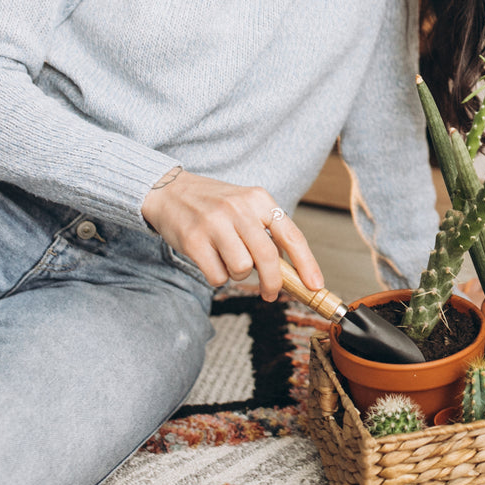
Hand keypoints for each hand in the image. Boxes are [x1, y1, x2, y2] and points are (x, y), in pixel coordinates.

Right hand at [140, 169, 323, 301]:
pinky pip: (217, 276)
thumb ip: (267, 232)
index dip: (306, 263)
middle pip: (268, 257)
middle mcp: (239, 208)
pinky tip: (211, 261)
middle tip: (270, 294)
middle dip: (273, 282)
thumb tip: (292, 270)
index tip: (315, 284)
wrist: (169, 191)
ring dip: (238, 275)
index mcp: (259, 199)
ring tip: (228, 260)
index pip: (291, 235)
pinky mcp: (194, 240)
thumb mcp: (246, 206)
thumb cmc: (214, 204)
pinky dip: (218, 277)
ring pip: (242, 269)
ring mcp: (215, 223)